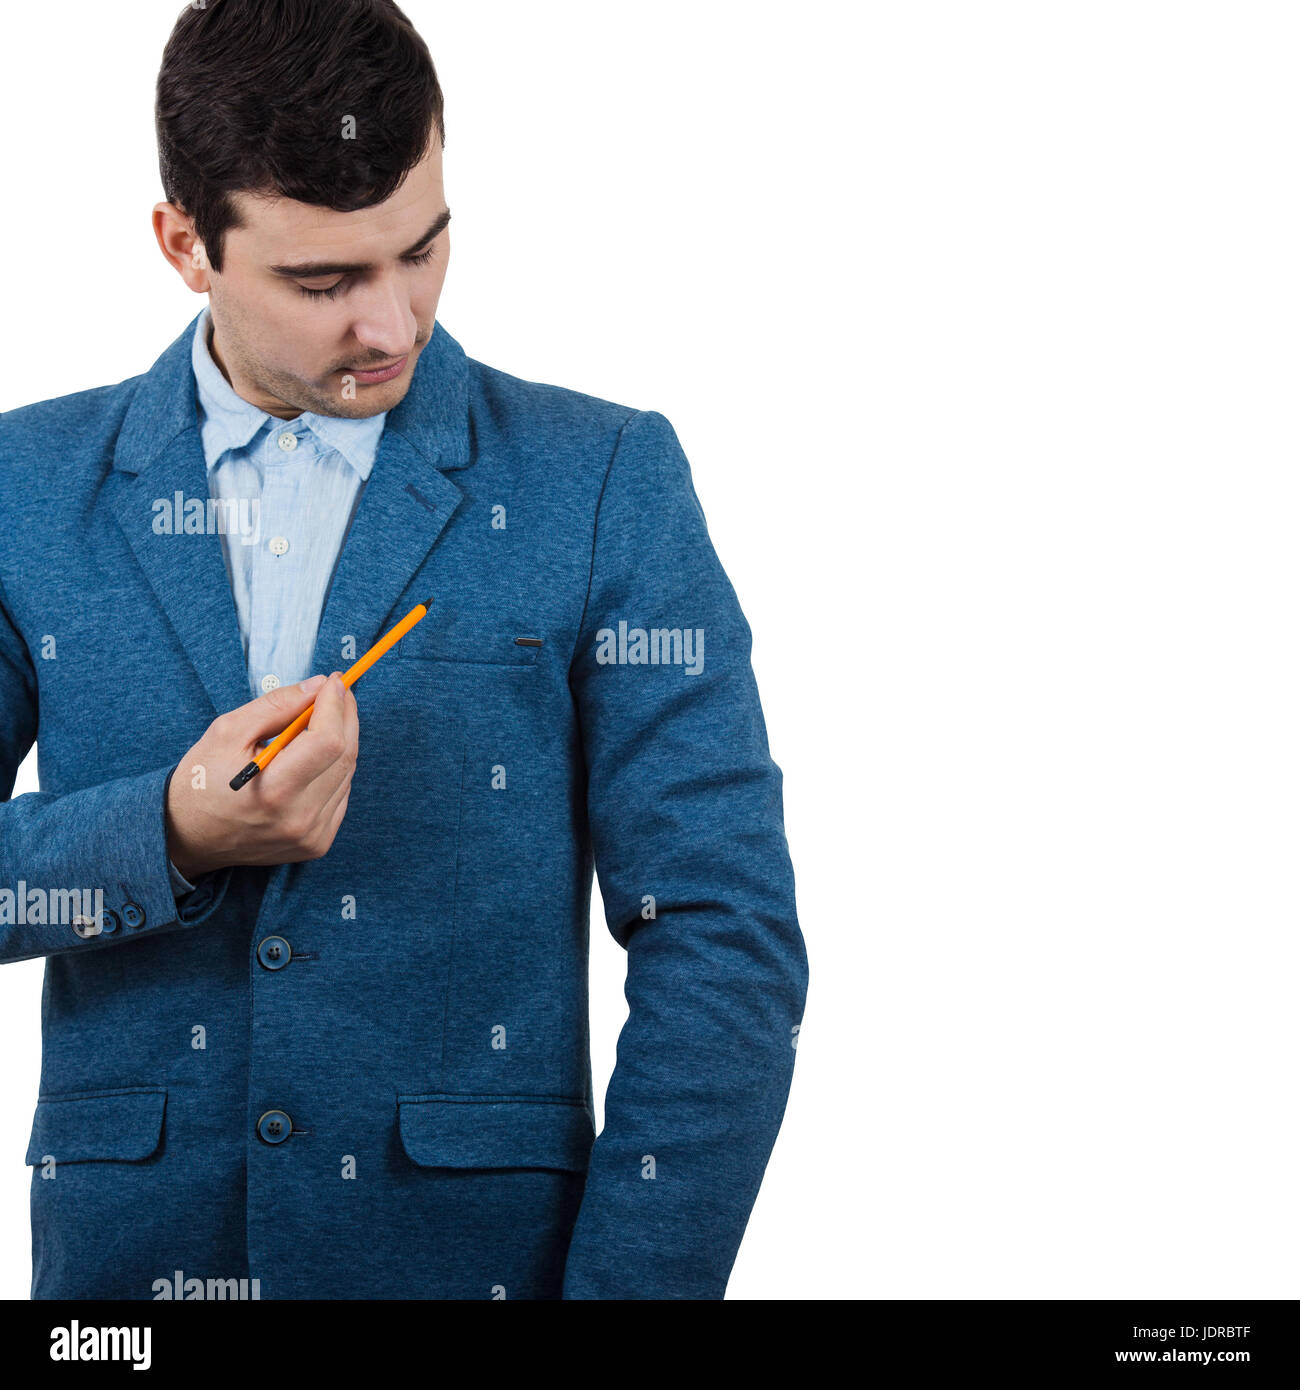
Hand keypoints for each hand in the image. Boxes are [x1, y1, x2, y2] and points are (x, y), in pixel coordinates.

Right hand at [165, 672, 358, 879]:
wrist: (189, 836)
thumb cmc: (202, 781)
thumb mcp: (227, 732)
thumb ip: (276, 706)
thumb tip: (318, 685)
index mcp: (274, 791)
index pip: (327, 741)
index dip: (335, 706)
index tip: (333, 682)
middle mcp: (299, 818)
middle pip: (345, 755)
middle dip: (345, 716)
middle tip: (337, 692)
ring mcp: (312, 835)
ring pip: (347, 773)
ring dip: (342, 740)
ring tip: (322, 721)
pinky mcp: (317, 842)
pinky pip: (341, 794)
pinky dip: (335, 768)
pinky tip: (316, 756)